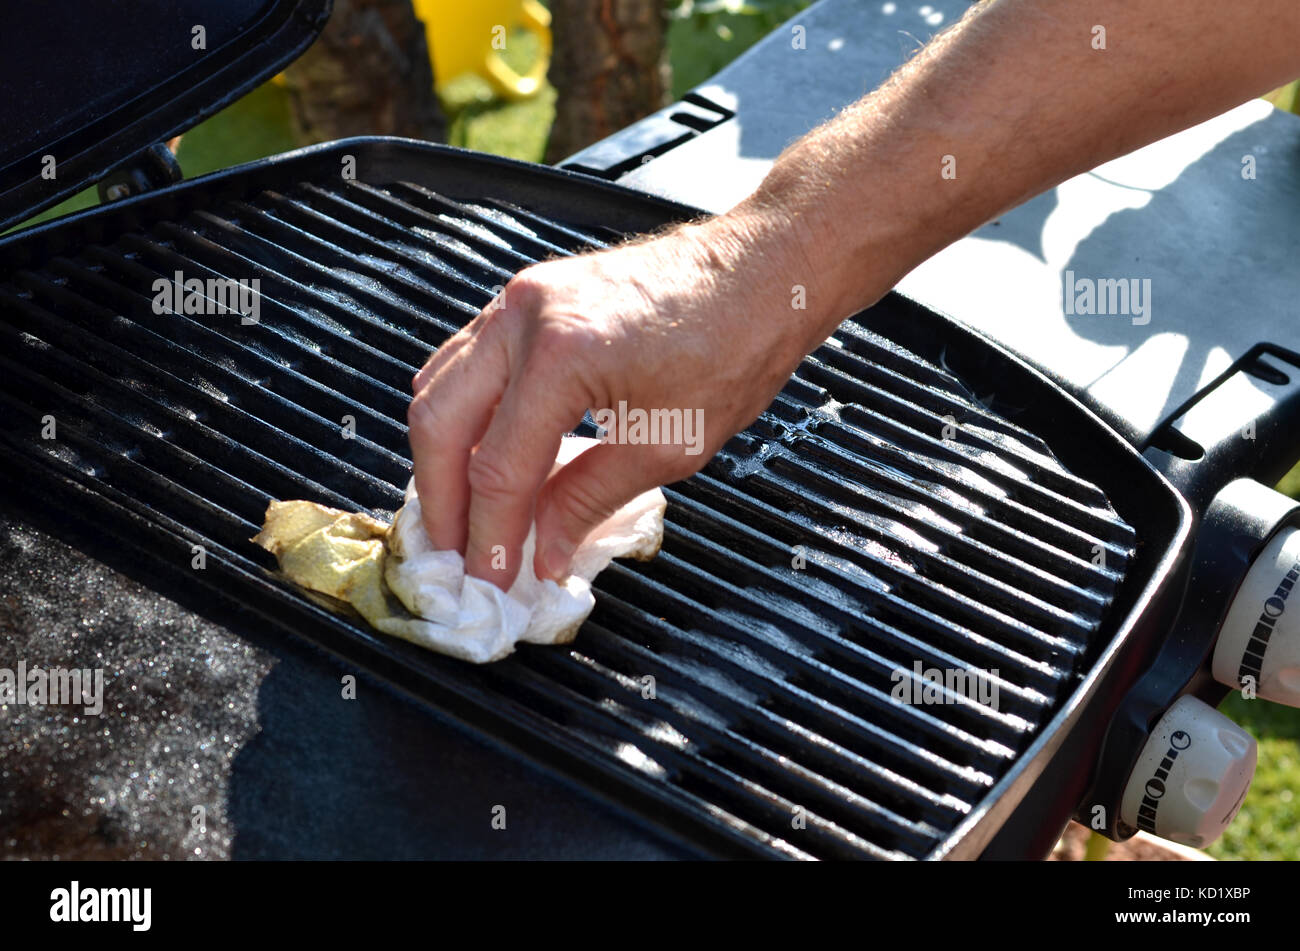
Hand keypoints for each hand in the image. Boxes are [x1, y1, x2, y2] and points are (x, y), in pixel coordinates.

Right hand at [407, 210, 832, 589]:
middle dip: (441, 499)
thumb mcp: (668, 445)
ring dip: (443, 457)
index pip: (499, 468)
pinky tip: (479, 455)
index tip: (489, 580)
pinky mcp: (529, 296)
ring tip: (461, 515)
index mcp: (562, 354)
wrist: (764, 271)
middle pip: (440, 421)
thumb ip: (588, 500)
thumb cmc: (735, 344)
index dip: (489, 535)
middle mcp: (526, 317)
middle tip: (454, 555)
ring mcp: (521, 298)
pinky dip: (464, 415)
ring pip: (441, 386)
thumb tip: (543, 552)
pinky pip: (467, 361)